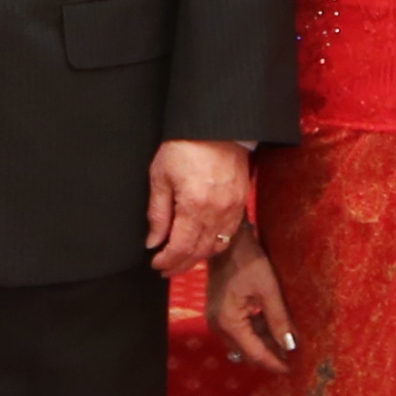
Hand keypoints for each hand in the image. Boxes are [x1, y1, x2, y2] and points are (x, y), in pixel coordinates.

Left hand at [146, 139, 252, 279]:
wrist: (215, 125)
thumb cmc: (185, 146)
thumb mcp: (161, 177)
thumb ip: (157, 213)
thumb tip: (153, 241)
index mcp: (194, 205)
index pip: (182, 247)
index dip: (168, 260)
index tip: (156, 264)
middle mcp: (217, 211)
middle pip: (200, 252)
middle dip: (181, 264)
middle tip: (166, 269)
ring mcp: (233, 208)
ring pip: (216, 246)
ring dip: (198, 257)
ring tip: (182, 259)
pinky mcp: (242, 201)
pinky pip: (229, 233)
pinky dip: (214, 243)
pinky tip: (202, 243)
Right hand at [210, 240, 295, 370]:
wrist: (228, 241)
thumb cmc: (249, 262)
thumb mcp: (269, 290)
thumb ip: (279, 320)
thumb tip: (291, 346)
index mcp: (229, 324)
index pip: (255, 354)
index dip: (275, 363)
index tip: (295, 370)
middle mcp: (219, 327)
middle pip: (248, 352)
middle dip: (271, 355)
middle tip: (295, 358)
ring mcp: (218, 320)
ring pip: (244, 342)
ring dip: (265, 343)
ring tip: (288, 342)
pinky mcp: (221, 312)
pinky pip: (240, 330)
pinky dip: (257, 332)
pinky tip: (274, 327)